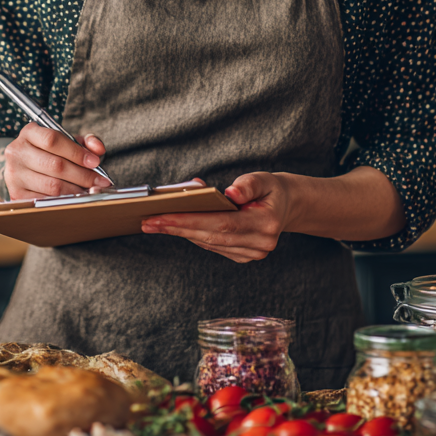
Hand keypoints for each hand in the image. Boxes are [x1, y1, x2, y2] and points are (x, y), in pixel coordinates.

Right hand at [4, 123, 110, 200]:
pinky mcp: (16, 193)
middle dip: (83, 175)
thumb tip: (98, 149)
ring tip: (90, 190)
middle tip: (99, 181)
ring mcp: (14, 174)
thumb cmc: (49, 153)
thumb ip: (85, 142)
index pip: (53, 140)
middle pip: (55, 165)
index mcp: (29, 132)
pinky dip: (63, 200)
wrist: (24, 167)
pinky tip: (74, 198)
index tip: (95, 162)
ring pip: (52, 185)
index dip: (76, 152)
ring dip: (76, 190)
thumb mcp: (66, 142)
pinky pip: (45, 200)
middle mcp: (17, 151)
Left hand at [140, 172, 293, 263]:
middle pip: (211, 236)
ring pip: (210, 243)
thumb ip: (249, 184)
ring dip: (181, 233)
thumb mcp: (264, 179)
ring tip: (155, 222)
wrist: (286, 206)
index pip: (222, 223)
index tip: (163, 216)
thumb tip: (230, 194)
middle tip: (149, 221)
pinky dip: (194, 235)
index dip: (191, 220)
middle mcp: (260, 244)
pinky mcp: (244, 256)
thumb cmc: (271, 190)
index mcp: (267, 224)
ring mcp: (252, 254)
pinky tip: (176, 227)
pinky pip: (213, 245)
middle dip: (177, 228)